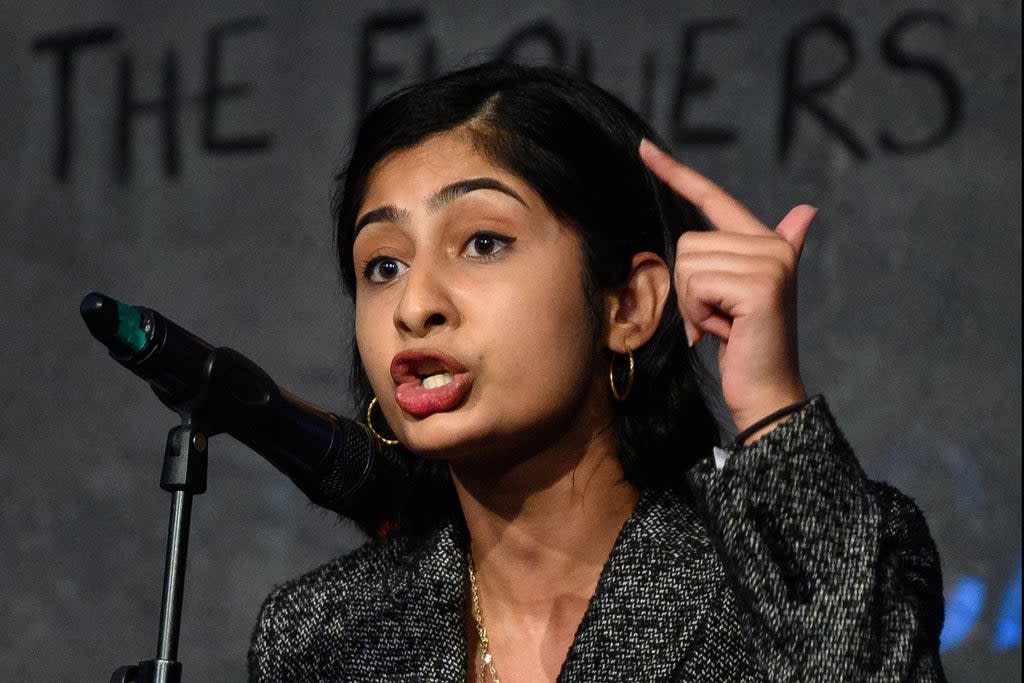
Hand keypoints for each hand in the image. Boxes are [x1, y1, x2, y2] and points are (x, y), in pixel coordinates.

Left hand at [638, 139, 812, 438]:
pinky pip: (696, 285)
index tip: (643, 149)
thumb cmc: (747, 345)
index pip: (714, 198)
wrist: (766, 390)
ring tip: (722, 324)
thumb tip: (807, 211)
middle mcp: (773, 244)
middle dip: (690, 289)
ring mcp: (769, 262)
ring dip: (693, 303)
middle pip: (689, 243)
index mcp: (767, 242)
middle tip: (717, 318)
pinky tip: (726, 331)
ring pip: (689, 264)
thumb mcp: (741, 296)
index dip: (677, 174)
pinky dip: (699, 314)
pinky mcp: (759, 285)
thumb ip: (757, 254)